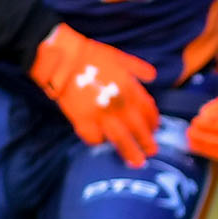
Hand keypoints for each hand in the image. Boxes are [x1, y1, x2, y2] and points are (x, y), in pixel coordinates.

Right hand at [29, 23, 159, 165]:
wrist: (63, 60)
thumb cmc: (91, 55)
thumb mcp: (121, 57)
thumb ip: (139, 69)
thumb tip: (153, 77)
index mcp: (131, 89)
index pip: (147, 110)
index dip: (153, 121)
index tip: (155, 128)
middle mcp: (120, 105)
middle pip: (138, 129)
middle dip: (147, 142)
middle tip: (152, 152)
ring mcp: (102, 115)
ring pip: (121, 139)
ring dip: (130, 151)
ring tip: (137, 162)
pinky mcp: (82, 121)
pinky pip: (94, 138)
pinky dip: (98, 141)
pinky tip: (101, 142)